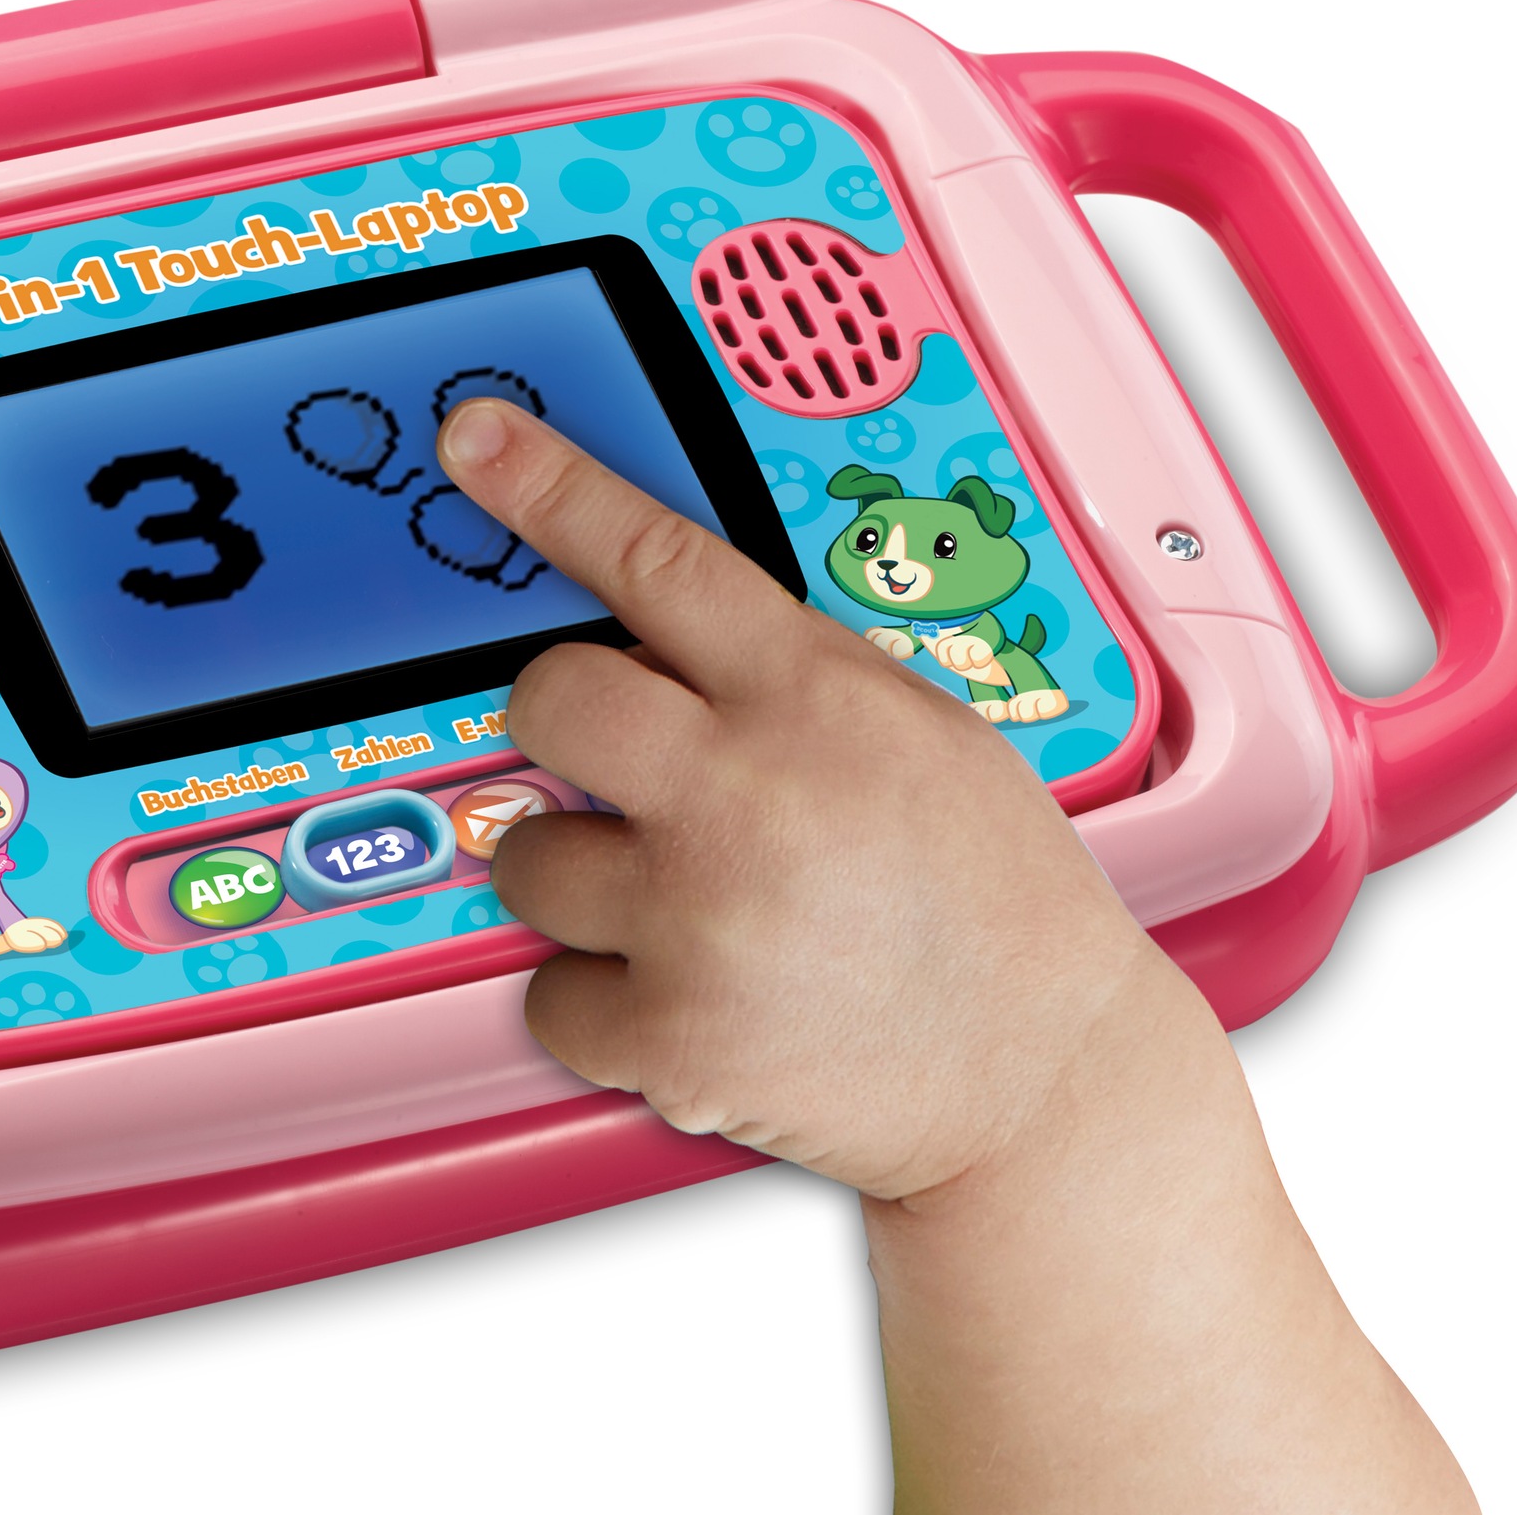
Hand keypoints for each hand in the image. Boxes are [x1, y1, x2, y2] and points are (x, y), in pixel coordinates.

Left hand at [436, 397, 1163, 1198]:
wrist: (1041, 1074)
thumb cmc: (988, 899)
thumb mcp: (923, 729)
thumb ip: (789, 671)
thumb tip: (658, 636)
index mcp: (817, 698)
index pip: (657, 556)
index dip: (550, 489)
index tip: (475, 441)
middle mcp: (748, 792)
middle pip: (548, 699)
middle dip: (560, 721)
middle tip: (617, 766)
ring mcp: (700, 914)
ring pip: (526, 852)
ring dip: (582, 877)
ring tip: (691, 907)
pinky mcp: (670, 1032)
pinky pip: (545, 993)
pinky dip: (599, 1001)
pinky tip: (692, 993)